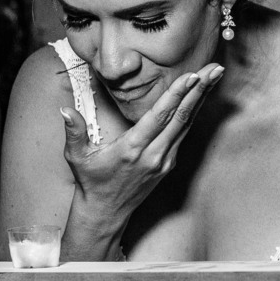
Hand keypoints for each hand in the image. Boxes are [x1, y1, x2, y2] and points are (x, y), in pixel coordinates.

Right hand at [62, 64, 224, 224]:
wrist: (106, 212)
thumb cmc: (91, 181)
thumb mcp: (77, 157)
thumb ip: (74, 132)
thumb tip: (65, 110)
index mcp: (132, 149)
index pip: (159, 117)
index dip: (176, 96)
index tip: (191, 76)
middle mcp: (153, 155)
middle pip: (181, 117)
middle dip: (199, 90)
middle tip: (215, 68)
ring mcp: (164, 160)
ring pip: (187, 124)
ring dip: (201, 98)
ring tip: (214, 76)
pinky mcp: (168, 164)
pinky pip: (183, 134)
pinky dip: (193, 113)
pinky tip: (200, 97)